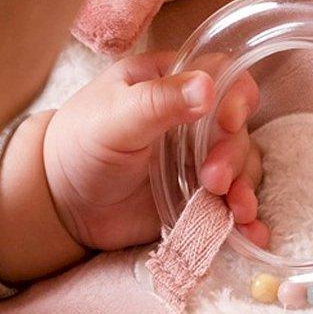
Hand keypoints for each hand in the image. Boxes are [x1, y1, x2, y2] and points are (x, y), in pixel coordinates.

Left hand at [43, 51, 267, 251]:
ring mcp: (197, 160)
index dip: (236, 96)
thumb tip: (208, 86)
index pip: (223, 76)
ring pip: (242, 169)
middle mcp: (192, 120)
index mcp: (171, 84)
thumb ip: (158, 101)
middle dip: (233, 156)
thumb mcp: (114, 116)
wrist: (60, 203)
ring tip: (235, 211)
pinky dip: (247, 222)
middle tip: (211, 179)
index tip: (228, 121)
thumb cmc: (79, 144)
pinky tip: (252, 236)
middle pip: (238, 129)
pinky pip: (231, 206)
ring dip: (246, 189)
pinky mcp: (197, 198)